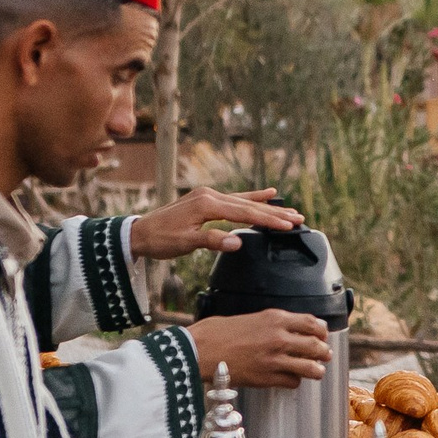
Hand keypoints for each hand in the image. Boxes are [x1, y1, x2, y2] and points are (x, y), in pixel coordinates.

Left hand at [131, 188, 303, 259]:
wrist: (138, 233)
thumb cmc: (160, 240)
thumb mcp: (184, 243)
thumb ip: (212, 241)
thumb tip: (237, 242)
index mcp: (207, 204)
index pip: (245, 213)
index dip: (268, 221)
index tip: (288, 227)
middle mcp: (210, 195)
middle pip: (249, 205)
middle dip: (275, 213)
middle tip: (298, 218)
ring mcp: (208, 196)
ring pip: (244, 201)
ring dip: (267, 207)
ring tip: (290, 209)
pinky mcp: (206, 200)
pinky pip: (234, 198)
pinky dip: (251, 197)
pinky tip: (267, 193)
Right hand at [188, 310, 330, 386]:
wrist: (199, 351)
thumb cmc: (216, 333)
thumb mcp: (248, 317)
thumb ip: (270, 323)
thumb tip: (284, 328)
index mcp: (275, 319)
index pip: (312, 323)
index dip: (322, 331)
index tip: (323, 335)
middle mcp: (279, 338)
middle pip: (316, 346)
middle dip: (324, 352)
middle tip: (325, 355)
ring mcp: (274, 359)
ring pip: (310, 367)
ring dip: (316, 369)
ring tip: (316, 371)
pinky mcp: (266, 378)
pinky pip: (293, 382)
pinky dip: (294, 381)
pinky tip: (290, 379)